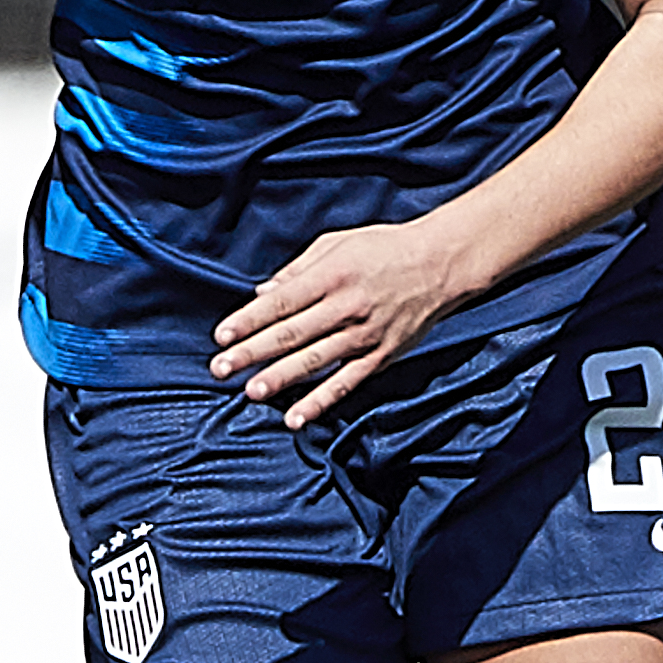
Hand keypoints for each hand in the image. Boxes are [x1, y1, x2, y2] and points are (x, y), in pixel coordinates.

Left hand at [210, 218, 475, 428]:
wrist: (442, 263)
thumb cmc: (384, 248)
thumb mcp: (338, 244)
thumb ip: (298, 270)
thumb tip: (261, 294)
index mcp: (332, 275)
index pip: (281, 302)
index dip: (249, 320)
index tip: (221, 337)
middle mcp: (347, 306)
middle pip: (292, 333)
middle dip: (252, 353)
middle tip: (220, 369)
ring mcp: (365, 334)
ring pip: (316, 361)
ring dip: (281, 378)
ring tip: (251, 392)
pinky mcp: (381, 356)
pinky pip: (346, 382)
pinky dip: (321, 401)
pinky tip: (296, 418)